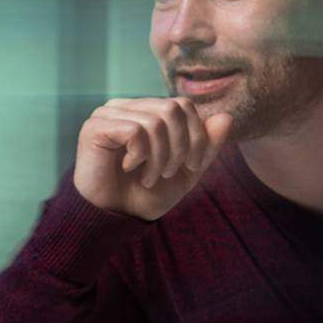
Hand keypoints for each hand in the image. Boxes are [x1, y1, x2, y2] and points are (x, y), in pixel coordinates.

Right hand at [74, 96, 233, 220]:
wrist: (115, 218)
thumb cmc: (147, 194)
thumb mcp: (187, 171)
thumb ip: (207, 145)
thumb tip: (226, 117)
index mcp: (147, 111)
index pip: (184, 105)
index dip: (196, 136)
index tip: (190, 166)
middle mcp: (127, 106)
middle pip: (173, 108)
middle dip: (180, 147)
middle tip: (168, 173)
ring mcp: (108, 113)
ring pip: (156, 121)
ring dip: (159, 158)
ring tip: (148, 177)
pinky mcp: (95, 127)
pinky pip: (134, 130)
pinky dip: (140, 156)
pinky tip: (129, 168)